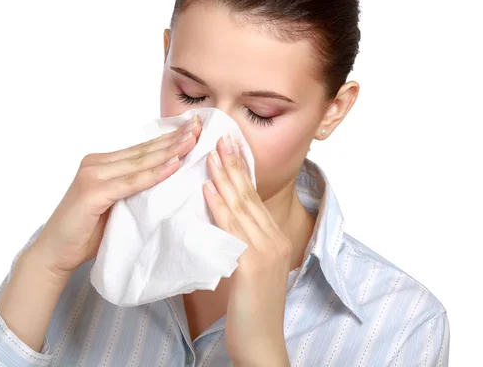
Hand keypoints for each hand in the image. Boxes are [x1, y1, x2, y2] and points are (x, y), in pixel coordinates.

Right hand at [32, 114, 201, 281]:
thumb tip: (166, 181)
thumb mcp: (116, 206)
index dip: (168, 139)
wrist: (54, 254)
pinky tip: (173, 166)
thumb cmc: (85, 233)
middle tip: (199, 126)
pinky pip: (131, 182)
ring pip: (140, 162)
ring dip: (169, 151)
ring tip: (193, 140)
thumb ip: (133, 190)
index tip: (193, 129)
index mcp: (102, 164)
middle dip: (174, 139)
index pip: (142, 150)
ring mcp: (93, 175)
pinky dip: (154, 174)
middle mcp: (96, 163)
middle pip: (144, 151)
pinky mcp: (92, 191)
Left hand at [202, 133, 291, 366]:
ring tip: (210, 153)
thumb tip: (219, 218)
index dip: (241, 170)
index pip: (255, 197)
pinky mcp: (252, 266)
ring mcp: (266, 252)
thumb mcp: (248, 269)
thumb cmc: (250, 310)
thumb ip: (240, 243)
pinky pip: (232, 230)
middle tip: (220, 138)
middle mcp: (274, 240)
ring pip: (241, 207)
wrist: (261, 345)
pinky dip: (219, 206)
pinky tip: (208, 189)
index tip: (229, 147)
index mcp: (275, 239)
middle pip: (249, 195)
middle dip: (233, 164)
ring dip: (224, 177)